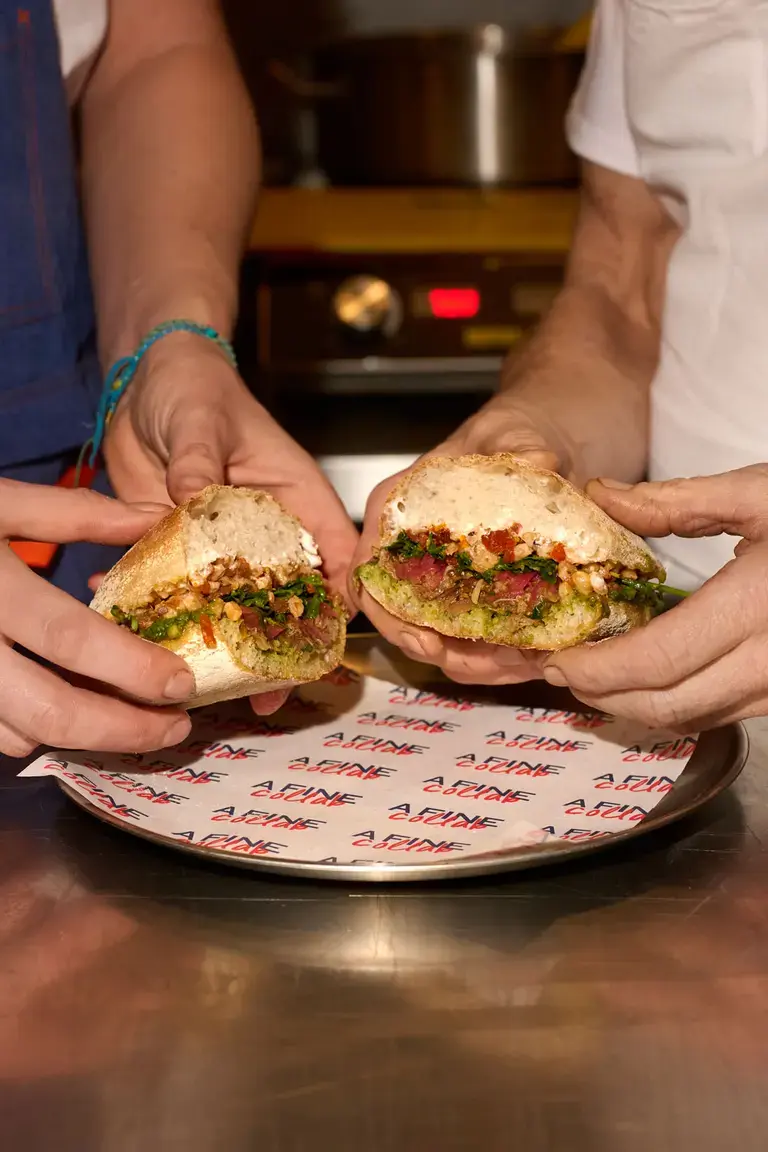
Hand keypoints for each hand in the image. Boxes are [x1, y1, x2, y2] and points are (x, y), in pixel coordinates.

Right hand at [0, 482, 193, 756]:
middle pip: (50, 710)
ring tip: (134, 722)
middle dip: (122, 728)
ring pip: (18, 733)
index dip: (133, 669)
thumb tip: (153, 519)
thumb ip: (75, 514)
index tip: (182, 683)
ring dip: (83, 737)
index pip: (72, 639)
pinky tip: (70, 713)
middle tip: (174, 725)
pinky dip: (35, 732)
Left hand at [104, 336, 358, 713]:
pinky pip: (173, 590)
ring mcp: (222, 548)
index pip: (335, 559)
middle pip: (286, 602)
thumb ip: (201, 457)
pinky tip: (131, 628)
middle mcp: (266, 533)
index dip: (337, 607)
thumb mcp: (203, 418)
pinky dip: (155, 611)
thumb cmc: (197, 388)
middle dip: (277, 651)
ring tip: (202, 684)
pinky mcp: (179, 550)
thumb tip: (193, 494)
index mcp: (296, 500)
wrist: (145, 382)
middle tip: (262, 694)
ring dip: (216, 645)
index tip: (323, 650)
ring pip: (230, 607)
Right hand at [351, 396, 568, 684]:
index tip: (426, 639)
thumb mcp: (517, 431)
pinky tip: (535, 657)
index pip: (369, 571)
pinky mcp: (476, 600)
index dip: (389, 614)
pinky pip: (475, 644)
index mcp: (400, 510)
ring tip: (524, 663)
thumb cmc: (517, 432)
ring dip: (478, 663)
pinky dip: (501, 659)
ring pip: (440, 641)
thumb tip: (535, 462)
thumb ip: (521, 446)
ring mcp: (442, 581)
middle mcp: (412, 552)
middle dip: (442, 652)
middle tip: (490, 663)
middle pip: (400, 620)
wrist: (552, 442)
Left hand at [542, 466, 767, 731]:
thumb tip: (602, 497)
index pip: (658, 661)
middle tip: (560, 672)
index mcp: (759, 607)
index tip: (559, 657)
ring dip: (632, 708)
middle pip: (667, 706)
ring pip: (694, 721)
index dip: (599, 668)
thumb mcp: (762, 492)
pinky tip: (644, 681)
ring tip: (591, 677)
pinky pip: (720, 715)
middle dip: (602, 695)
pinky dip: (671, 707)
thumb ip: (677, 501)